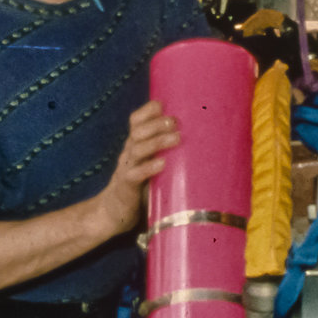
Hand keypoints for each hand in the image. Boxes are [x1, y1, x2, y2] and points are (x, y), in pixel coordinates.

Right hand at [90, 101, 180, 235]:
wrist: (113, 213)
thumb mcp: (151, 165)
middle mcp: (129, 154)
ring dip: (157, 142)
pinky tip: (162, 164)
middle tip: (176, 121)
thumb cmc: (140, 187)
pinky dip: (148, 168)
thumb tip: (204, 146)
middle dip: (156, 124)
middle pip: (138, 132)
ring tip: (177, 138)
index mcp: (134, 145)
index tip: (163, 104)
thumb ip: (168, 154)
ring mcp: (126, 169)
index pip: (136, 122)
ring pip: (137, 149)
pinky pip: (135, 175)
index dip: (147, 111)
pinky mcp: (126, 187)